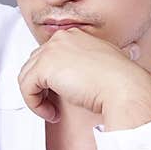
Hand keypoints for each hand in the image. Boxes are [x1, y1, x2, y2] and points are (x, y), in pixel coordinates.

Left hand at [17, 27, 150, 121]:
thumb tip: (80, 80)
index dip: (51, 78)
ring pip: (27, 77)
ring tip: (53, 111)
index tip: (61, 94)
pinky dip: (35, 105)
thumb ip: (86, 66)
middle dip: (41, 87)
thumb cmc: (119, 82)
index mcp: (74, 36)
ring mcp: (51, 50)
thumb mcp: (102, 66)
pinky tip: (52, 113)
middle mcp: (61, 38)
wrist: (124, 88)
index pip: (49, 55)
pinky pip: (26, 88)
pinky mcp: (44, 67)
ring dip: (37, 98)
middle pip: (34, 64)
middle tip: (54, 104)